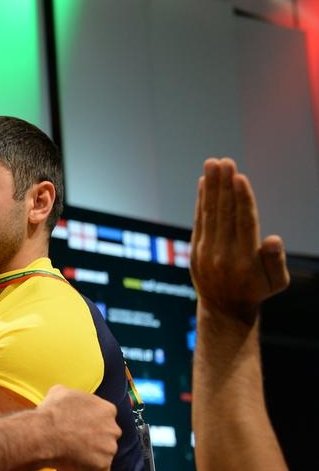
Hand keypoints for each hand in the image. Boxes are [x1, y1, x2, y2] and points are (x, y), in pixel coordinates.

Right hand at [36, 385, 119, 470]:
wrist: (43, 435)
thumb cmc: (51, 412)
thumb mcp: (60, 392)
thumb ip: (73, 395)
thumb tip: (68, 399)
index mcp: (107, 409)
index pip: (106, 417)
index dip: (92, 422)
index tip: (81, 426)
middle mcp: (113, 429)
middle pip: (108, 436)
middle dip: (96, 438)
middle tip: (77, 441)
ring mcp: (110, 449)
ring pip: (104, 453)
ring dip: (93, 454)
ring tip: (74, 454)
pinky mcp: (103, 466)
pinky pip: (99, 470)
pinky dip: (89, 469)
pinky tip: (76, 464)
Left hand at [190, 158, 288, 322]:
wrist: (223, 310)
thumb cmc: (256, 291)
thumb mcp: (276, 282)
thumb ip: (276, 260)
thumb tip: (273, 239)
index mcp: (245, 260)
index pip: (244, 222)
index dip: (241, 198)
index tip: (239, 177)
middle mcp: (222, 254)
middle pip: (224, 213)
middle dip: (224, 185)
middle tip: (223, 161)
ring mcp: (205, 252)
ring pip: (209, 214)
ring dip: (211, 187)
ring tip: (212, 164)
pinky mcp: (194, 250)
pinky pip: (199, 221)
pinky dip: (201, 201)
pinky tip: (203, 183)